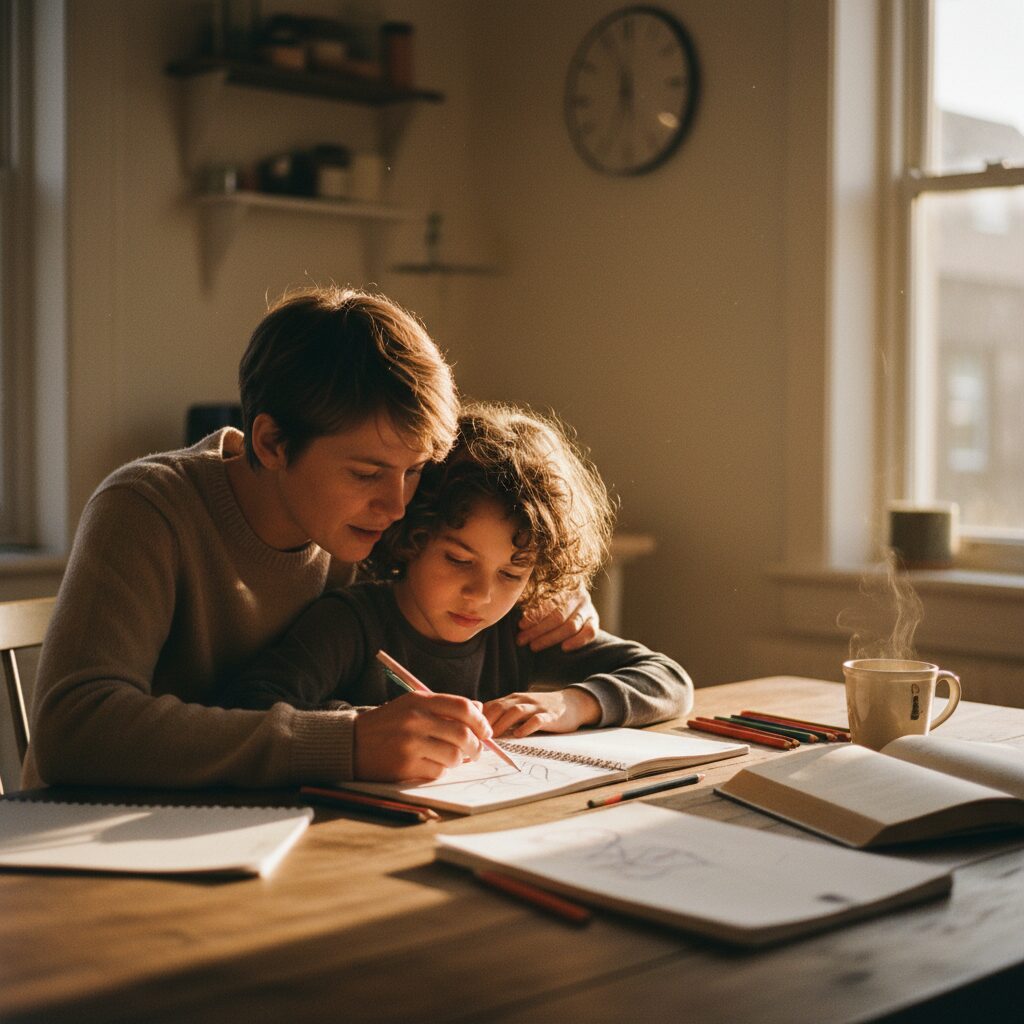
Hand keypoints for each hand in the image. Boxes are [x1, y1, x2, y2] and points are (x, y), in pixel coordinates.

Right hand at [353, 692, 493, 780]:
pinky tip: (431, 765)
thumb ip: (444, 706)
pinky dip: (440, 770)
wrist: (351, 744)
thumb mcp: (412, 706)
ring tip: (452, 759)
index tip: (486, 731)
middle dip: (477, 746)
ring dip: (458, 761)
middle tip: (477, 752)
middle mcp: (415, 720)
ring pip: (454, 756)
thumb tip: (478, 709)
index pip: (462, 707)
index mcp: (419, 701)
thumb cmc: (387, 724)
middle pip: (463, 734)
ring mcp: (410, 744)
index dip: (480, 720)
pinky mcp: (404, 767)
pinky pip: (437, 771)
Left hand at [484, 689, 600, 738]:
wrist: (572, 703)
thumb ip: (505, 716)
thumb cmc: (542, 710)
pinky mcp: (550, 715)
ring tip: (494, 737)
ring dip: (502, 724)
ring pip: (515, 711)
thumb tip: (482, 732)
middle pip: (500, 707)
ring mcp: (536, 707)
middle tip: (477, 738)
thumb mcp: (522, 708)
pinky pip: (536, 719)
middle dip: (487, 722)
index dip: (478, 718)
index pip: (491, 705)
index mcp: (513, 699)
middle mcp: (523, 700)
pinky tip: (519, 735)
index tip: (469, 732)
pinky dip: (526, 726)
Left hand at [516, 582, 598, 651]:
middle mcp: (577, 594)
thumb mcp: (538, 594)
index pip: (548, 601)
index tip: (520, 625)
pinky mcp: (594, 621)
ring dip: (550, 638)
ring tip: (533, 646)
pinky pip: (590, 632)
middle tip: (521, 640)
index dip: (534, 615)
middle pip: (557, 616)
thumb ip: (529, 598)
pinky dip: (578, 641)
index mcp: (563, 584)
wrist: (571, 605)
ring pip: (570, 625)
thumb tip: (510, 601)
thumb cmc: (547, 601)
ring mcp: (587, 607)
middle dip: (537, 630)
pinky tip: (563, 648)